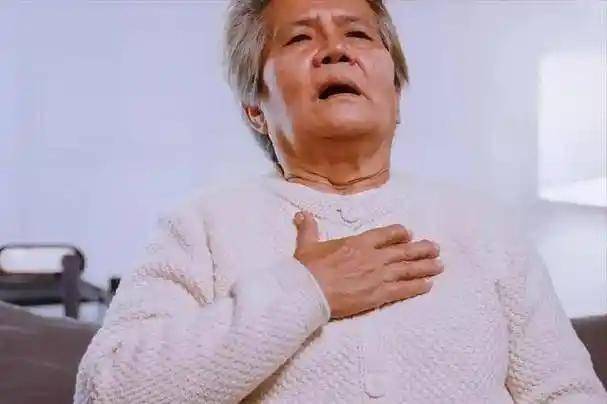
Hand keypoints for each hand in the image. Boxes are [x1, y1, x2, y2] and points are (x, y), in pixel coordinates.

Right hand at [293, 211, 442, 318]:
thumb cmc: (308, 269)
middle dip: (421, 249)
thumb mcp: (306, 245)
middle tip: (435, 248)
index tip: (409, 234)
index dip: (399, 233)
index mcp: (358, 243)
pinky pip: (404, 289)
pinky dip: (417, 287)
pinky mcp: (379, 294)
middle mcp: (373, 256)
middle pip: (403, 251)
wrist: (310, 292)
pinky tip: (428, 285)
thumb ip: (308, 229)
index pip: (385, 234)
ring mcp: (378, 275)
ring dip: (425, 267)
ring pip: (408, 269)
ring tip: (439, 265)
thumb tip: (301, 215)